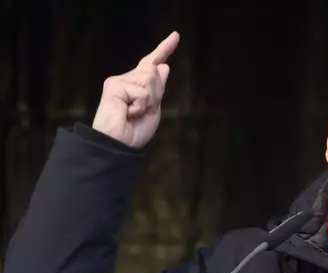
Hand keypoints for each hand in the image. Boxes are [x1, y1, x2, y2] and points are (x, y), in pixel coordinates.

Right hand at [91, 31, 179, 147]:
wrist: (119, 145)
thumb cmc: (134, 131)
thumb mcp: (153, 108)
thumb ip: (157, 87)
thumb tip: (164, 65)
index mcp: (138, 84)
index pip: (153, 63)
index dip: (165, 48)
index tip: (176, 35)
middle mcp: (128, 79)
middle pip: (156, 72)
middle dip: (156, 94)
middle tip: (143, 111)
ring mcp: (119, 81)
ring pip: (150, 79)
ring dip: (149, 100)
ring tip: (134, 112)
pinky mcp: (113, 84)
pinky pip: (141, 91)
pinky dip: (140, 106)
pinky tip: (128, 113)